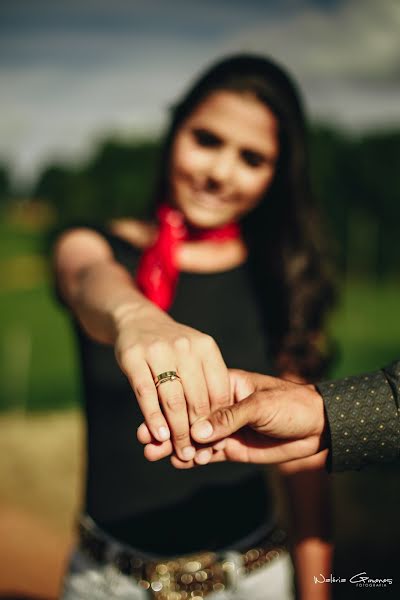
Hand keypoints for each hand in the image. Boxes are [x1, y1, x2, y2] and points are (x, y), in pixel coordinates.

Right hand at [114, 304, 229, 461]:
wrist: (137, 320)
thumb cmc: (172, 347)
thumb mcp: (195, 354)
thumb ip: (205, 383)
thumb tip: (218, 426)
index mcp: (206, 347)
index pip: (218, 390)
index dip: (219, 419)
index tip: (218, 443)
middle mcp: (185, 347)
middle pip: (197, 398)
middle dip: (199, 431)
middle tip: (198, 454)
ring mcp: (159, 351)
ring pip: (173, 399)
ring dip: (178, 431)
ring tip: (181, 452)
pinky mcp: (134, 358)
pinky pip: (146, 394)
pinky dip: (154, 417)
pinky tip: (159, 435)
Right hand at [138, 369, 327, 467]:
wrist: (318, 427)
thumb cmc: (291, 405)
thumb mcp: (260, 405)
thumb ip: (229, 418)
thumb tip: (197, 432)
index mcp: (227, 385)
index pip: (194, 395)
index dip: (173, 407)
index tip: (153, 418)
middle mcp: (222, 407)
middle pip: (189, 417)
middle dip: (167, 427)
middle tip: (144, 439)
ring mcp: (227, 428)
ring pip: (195, 438)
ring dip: (175, 445)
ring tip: (153, 453)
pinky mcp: (234, 448)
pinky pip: (209, 453)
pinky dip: (193, 458)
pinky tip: (178, 462)